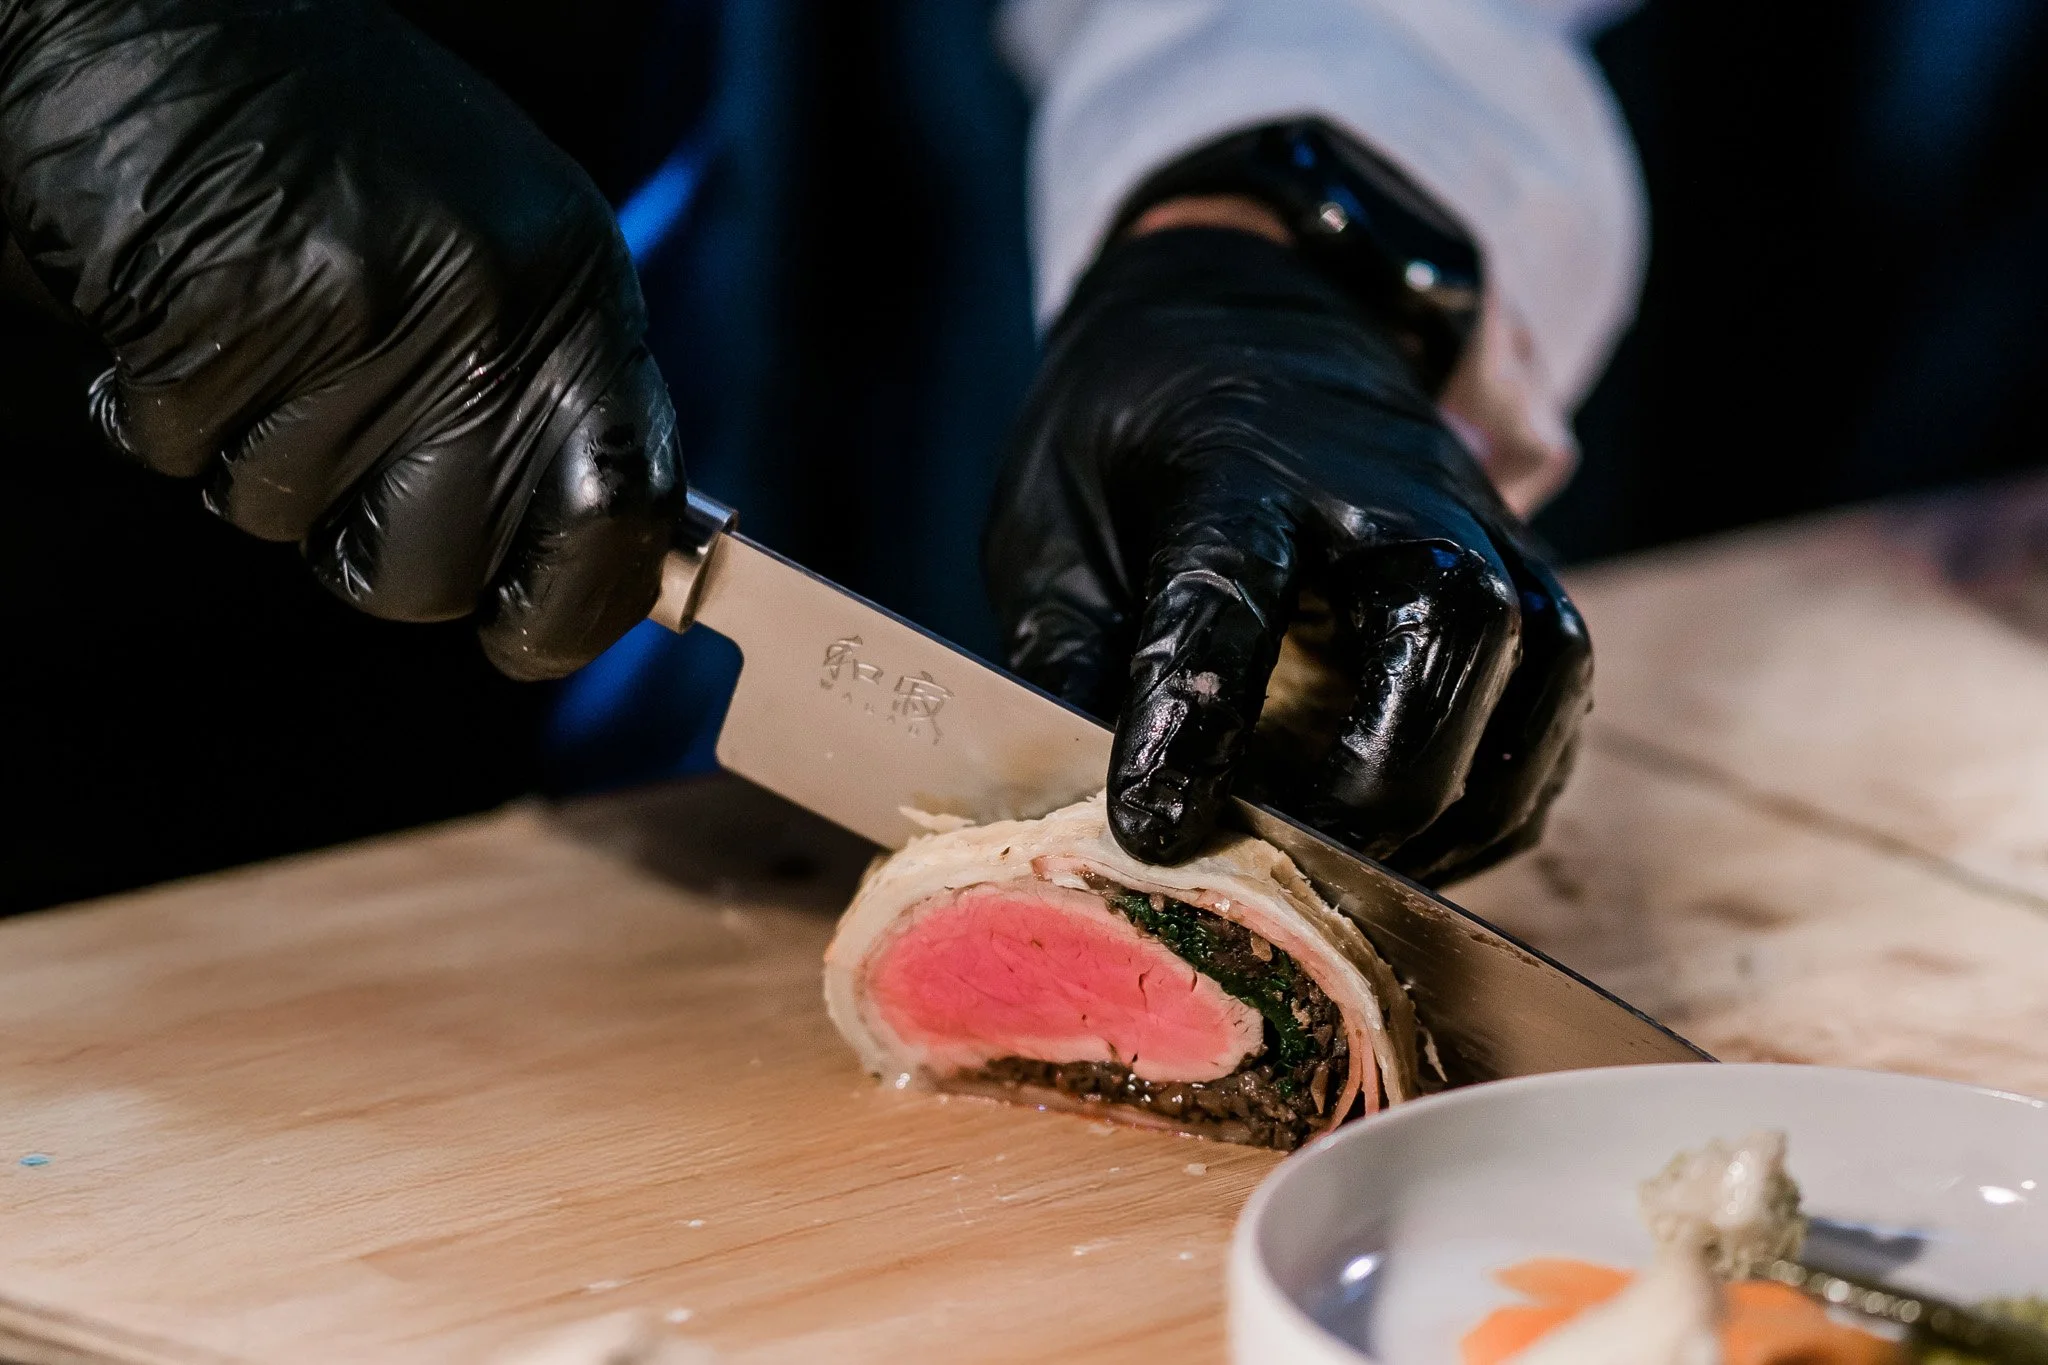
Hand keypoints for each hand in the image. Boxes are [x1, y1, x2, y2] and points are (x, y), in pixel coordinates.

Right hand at [0, 0, 679, 678]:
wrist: (177, 17)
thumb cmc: (341, 148)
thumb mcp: (502, 253)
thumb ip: (552, 397)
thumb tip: (604, 563)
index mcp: (574, 296)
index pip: (623, 514)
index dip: (572, 607)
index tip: (527, 627)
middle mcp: (489, 310)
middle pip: (433, 572)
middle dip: (369, 543)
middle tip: (336, 431)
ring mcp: (361, 315)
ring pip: (290, 522)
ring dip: (254, 452)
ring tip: (263, 328)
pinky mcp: (228, 316)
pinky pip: (183, 454)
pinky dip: (164, 404)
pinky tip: (189, 305)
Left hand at [984, 219, 1589, 882]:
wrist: (1249, 308)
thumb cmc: (1133, 430)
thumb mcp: (1052, 523)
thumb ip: (1067, 656)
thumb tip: (1077, 797)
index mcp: (1236, 466)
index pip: (1226, 601)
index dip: (1192, 726)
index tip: (1152, 826)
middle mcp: (1385, 487)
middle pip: (1444, 632)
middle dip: (1375, 782)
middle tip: (1289, 859)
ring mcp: (1475, 518)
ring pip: (1534, 670)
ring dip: (1455, 804)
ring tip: (1358, 868)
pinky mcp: (1521, 561)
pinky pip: (1554, 701)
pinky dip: (1500, 795)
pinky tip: (1420, 840)